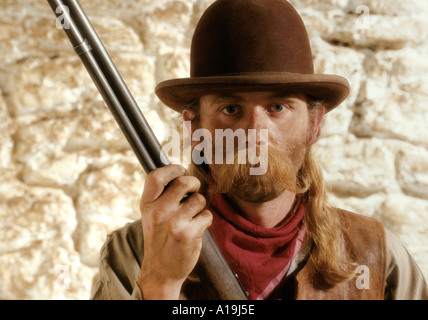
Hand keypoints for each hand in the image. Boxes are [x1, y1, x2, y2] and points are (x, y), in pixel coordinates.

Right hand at [137, 165, 211, 298]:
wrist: (161, 271)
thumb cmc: (159, 238)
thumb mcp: (151, 215)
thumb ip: (161, 195)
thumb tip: (181, 172)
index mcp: (147, 205)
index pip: (156, 176)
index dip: (172, 169)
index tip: (180, 171)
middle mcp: (158, 212)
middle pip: (183, 182)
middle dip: (194, 184)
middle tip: (194, 191)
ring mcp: (174, 223)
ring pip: (199, 199)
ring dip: (200, 205)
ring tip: (192, 216)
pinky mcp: (188, 233)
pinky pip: (206, 215)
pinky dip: (205, 219)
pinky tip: (196, 228)